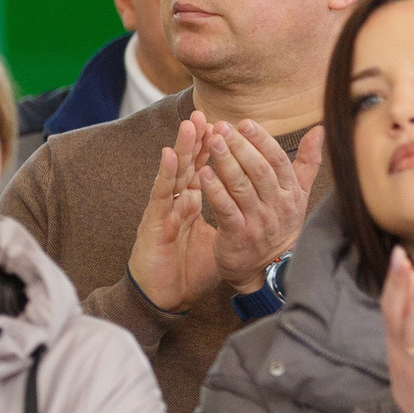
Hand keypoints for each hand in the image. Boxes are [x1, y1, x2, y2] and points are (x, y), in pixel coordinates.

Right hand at [127, 117, 218, 312]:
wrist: (164, 299)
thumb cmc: (188, 272)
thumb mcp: (220, 243)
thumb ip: (234, 221)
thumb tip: (259, 213)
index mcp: (192, 206)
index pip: (205, 171)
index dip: (214, 151)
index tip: (227, 128)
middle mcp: (178, 204)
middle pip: (190, 166)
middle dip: (198, 140)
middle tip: (206, 114)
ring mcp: (165, 211)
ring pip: (175, 174)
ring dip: (182, 148)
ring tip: (190, 124)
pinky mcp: (154, 224)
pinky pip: (161, 195)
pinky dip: (166, 174)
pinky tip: (170, 156)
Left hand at [197, 120, 322, 293]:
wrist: (270, 268)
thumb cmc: (281, 224)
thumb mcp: (299, 194)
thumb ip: (308, 162)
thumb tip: (320, 129)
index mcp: (291, 192)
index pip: (278, 161)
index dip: (262, 141)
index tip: (245, 123)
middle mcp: (277, 205)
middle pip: (259, 171)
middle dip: (241, 147)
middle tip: (222, 127)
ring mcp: (258, 221)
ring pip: (242, 187)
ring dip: (226, 163)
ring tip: (212, 142)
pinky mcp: (239, 235)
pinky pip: (226, 209)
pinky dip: (215, 191)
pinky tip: (203, 174)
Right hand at [381, 246, 413, 412]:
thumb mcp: (411, 363)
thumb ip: (411, 339)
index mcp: (395, 346)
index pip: (391, 307)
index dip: (394, 281)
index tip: (400, 255)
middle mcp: (396, 350)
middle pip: (394, 310)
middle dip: (398, 280)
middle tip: (403, 252)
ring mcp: (408, 363)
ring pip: (408, 324)